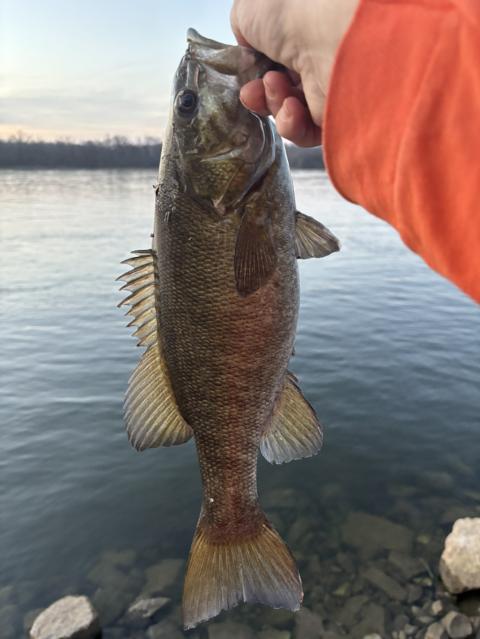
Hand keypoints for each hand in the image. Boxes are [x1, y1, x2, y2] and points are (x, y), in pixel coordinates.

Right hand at [231, 0, 358, 145]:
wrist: (326, 32)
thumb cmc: (291, 9)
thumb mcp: (250, 8)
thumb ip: (243, 30)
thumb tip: (249, 49)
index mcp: (302, 34)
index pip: (276, 63)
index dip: (256, 74)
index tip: (245, 78)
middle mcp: (317, 59)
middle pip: (280, 90)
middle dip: (260, 94)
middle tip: (252, 91)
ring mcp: (328, 88)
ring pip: (290, 112)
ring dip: (273, 103)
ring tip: (274, 87)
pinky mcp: (336, 116)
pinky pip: (305, 132)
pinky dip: (291, 124)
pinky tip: (291, 107)